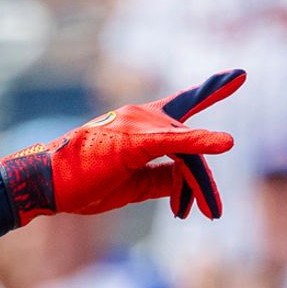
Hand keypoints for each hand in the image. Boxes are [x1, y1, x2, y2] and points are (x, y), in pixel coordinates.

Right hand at [12, 70, 241, 221]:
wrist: (47, 185)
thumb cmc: (83, 183)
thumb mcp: (133, 184)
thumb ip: (163, 178)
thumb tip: (188, 180)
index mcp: (141, 124)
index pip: (184, 103)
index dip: (212, 88)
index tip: (239, 75)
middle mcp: (142, 115)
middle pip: (191, 145)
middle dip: (203, 182)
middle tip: (213, 211)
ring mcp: (138, 124)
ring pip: (188, 152)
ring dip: (200, 186)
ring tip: (207, 211)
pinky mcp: (135, 140)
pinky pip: (177, 142)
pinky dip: (202, 142)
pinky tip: (226, 143)